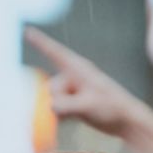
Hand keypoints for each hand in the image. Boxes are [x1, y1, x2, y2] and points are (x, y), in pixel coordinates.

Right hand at [25, 28, 147, 137]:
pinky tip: (73, 119)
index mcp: (78, 69)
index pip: (54, 52)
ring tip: (80, 112)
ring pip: (52, 100)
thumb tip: (48, 106)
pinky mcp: (74, 104)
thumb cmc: (111, 108)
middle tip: (78, 105)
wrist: (126, 121)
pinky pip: (57, 109)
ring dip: (60, 110)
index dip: (39, 42)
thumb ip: (65, 106)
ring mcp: (73, 91)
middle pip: (50, 87)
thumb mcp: (87, 106)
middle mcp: (73, 77)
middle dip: (57, 100)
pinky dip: (61, 116)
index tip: (27, 31)